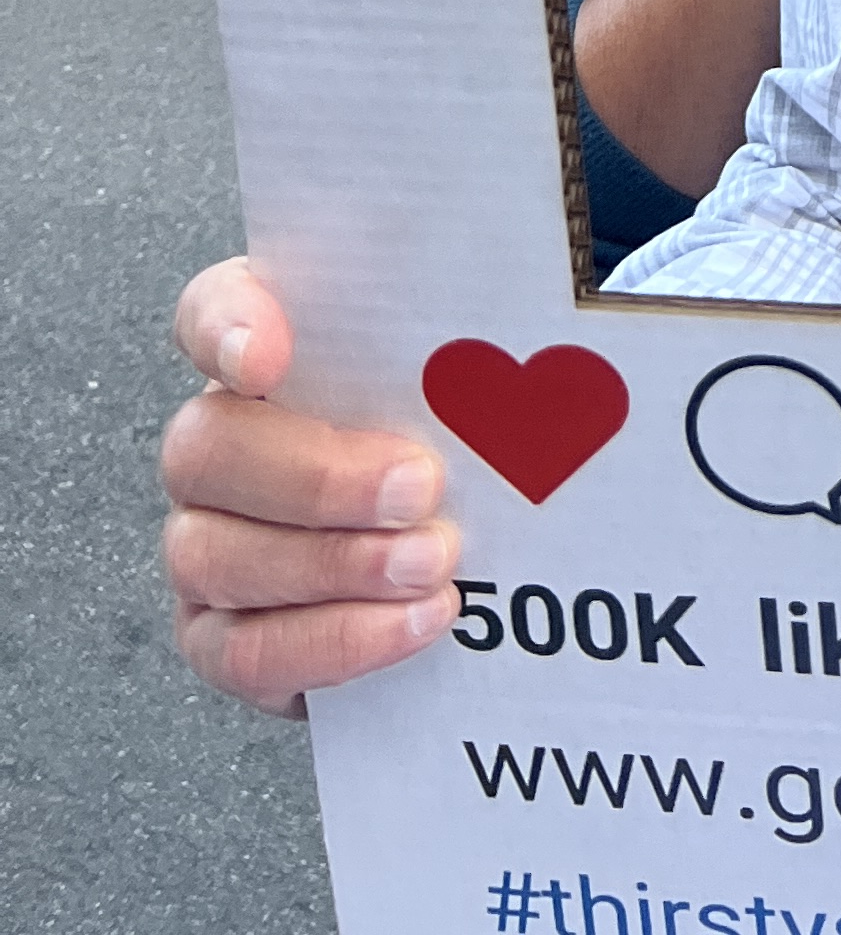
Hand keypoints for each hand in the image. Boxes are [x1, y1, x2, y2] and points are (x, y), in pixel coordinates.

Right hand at [159, 262, 459, 713]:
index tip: (268, 354)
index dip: (227, 327)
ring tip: (431, 563)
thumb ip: (460, 338)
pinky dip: (336, 640)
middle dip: (316, 475)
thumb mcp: (469, 370)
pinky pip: (245, 653)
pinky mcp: (221, 639)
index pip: (211, 312)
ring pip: (213, 556)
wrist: (451, 552)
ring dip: (333, 565)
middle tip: (420, 485)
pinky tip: (413, 620)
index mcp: (262, 355)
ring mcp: (204, 545)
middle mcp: (215, 446)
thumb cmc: (456, 434)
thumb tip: (520, 303)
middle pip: (205, 449)